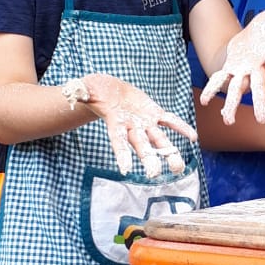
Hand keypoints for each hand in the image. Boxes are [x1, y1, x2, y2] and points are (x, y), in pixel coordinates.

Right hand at [79, 75, 196, 177]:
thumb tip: (71, 91)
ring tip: (179, 167)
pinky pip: (170, 122)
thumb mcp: (84, 90)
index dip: (121, 154)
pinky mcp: (154, 113)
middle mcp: (132, 128)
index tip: (125, 169)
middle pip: (141, 146)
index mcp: (115, 125)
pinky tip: (193, 137)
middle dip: (148, 159)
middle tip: (155, 175)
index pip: (118, 142)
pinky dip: (181, 128)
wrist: (109, 91)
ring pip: (159, 140)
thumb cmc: (93, 92)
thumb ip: (80, 92)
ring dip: (169, 152)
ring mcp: (144, 123)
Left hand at [200, 9, 264, 123]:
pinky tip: (204, 102)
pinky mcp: (231, 68)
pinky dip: (212, 89)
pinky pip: (219, 79)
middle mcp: (257, 67)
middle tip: (262, 120)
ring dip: (233, 105)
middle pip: (259, 86)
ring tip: (228, 122)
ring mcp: (244, 69)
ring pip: (238, 89)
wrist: (255, 30)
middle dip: (260, 103)